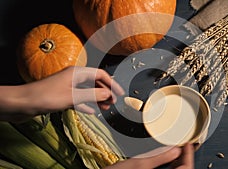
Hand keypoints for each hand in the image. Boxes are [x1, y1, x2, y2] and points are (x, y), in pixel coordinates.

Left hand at [0, 66, 123, 121]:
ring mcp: (67, 86)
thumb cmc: (46, 97)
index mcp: (77, 73)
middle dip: (105, 92)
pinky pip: (79, 98)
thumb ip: (93, 95)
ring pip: (87, 91)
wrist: (22, 102)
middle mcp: (73, 77)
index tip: (120, 94)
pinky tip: (91, 111)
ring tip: (105, 108)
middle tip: (113, 103)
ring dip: (97, 98)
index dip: (112, 84)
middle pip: (95, 82)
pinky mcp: (62, 95)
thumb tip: (109, 94)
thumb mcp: (73, 96)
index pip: (100, 74)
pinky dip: (86, 104)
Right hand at [105, 144, 193, 168]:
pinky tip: (166, 155)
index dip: (189, 155)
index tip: (189, 143)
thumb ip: (159, 157)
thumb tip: (176, 148)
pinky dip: (168, 163)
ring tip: (178, 147)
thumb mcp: (139, 164)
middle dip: (185, 157)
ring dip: (177, 160)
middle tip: (184, 143)